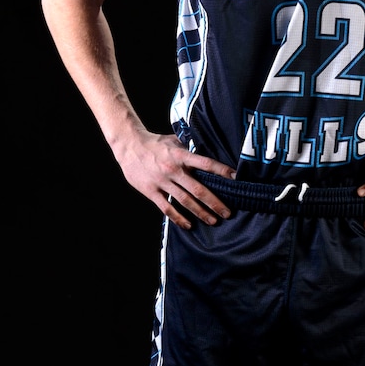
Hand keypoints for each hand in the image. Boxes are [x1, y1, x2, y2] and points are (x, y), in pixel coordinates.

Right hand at [116, 130, 235, 227]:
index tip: (236, 178)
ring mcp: (162, 182)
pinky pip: (167, 208)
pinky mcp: (151, 191)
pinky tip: (188, 225)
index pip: (206, 164)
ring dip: (200, 212)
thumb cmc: (154, 143)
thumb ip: (190, 148)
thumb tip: (208, 148)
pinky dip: (178, 218)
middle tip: (227, 213)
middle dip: (214, 202)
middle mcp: (173, 169)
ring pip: (185, 201)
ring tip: (213, 221)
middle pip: (198, 189)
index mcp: (181, 155)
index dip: (222, 171)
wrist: (128, 145)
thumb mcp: (174, 140)